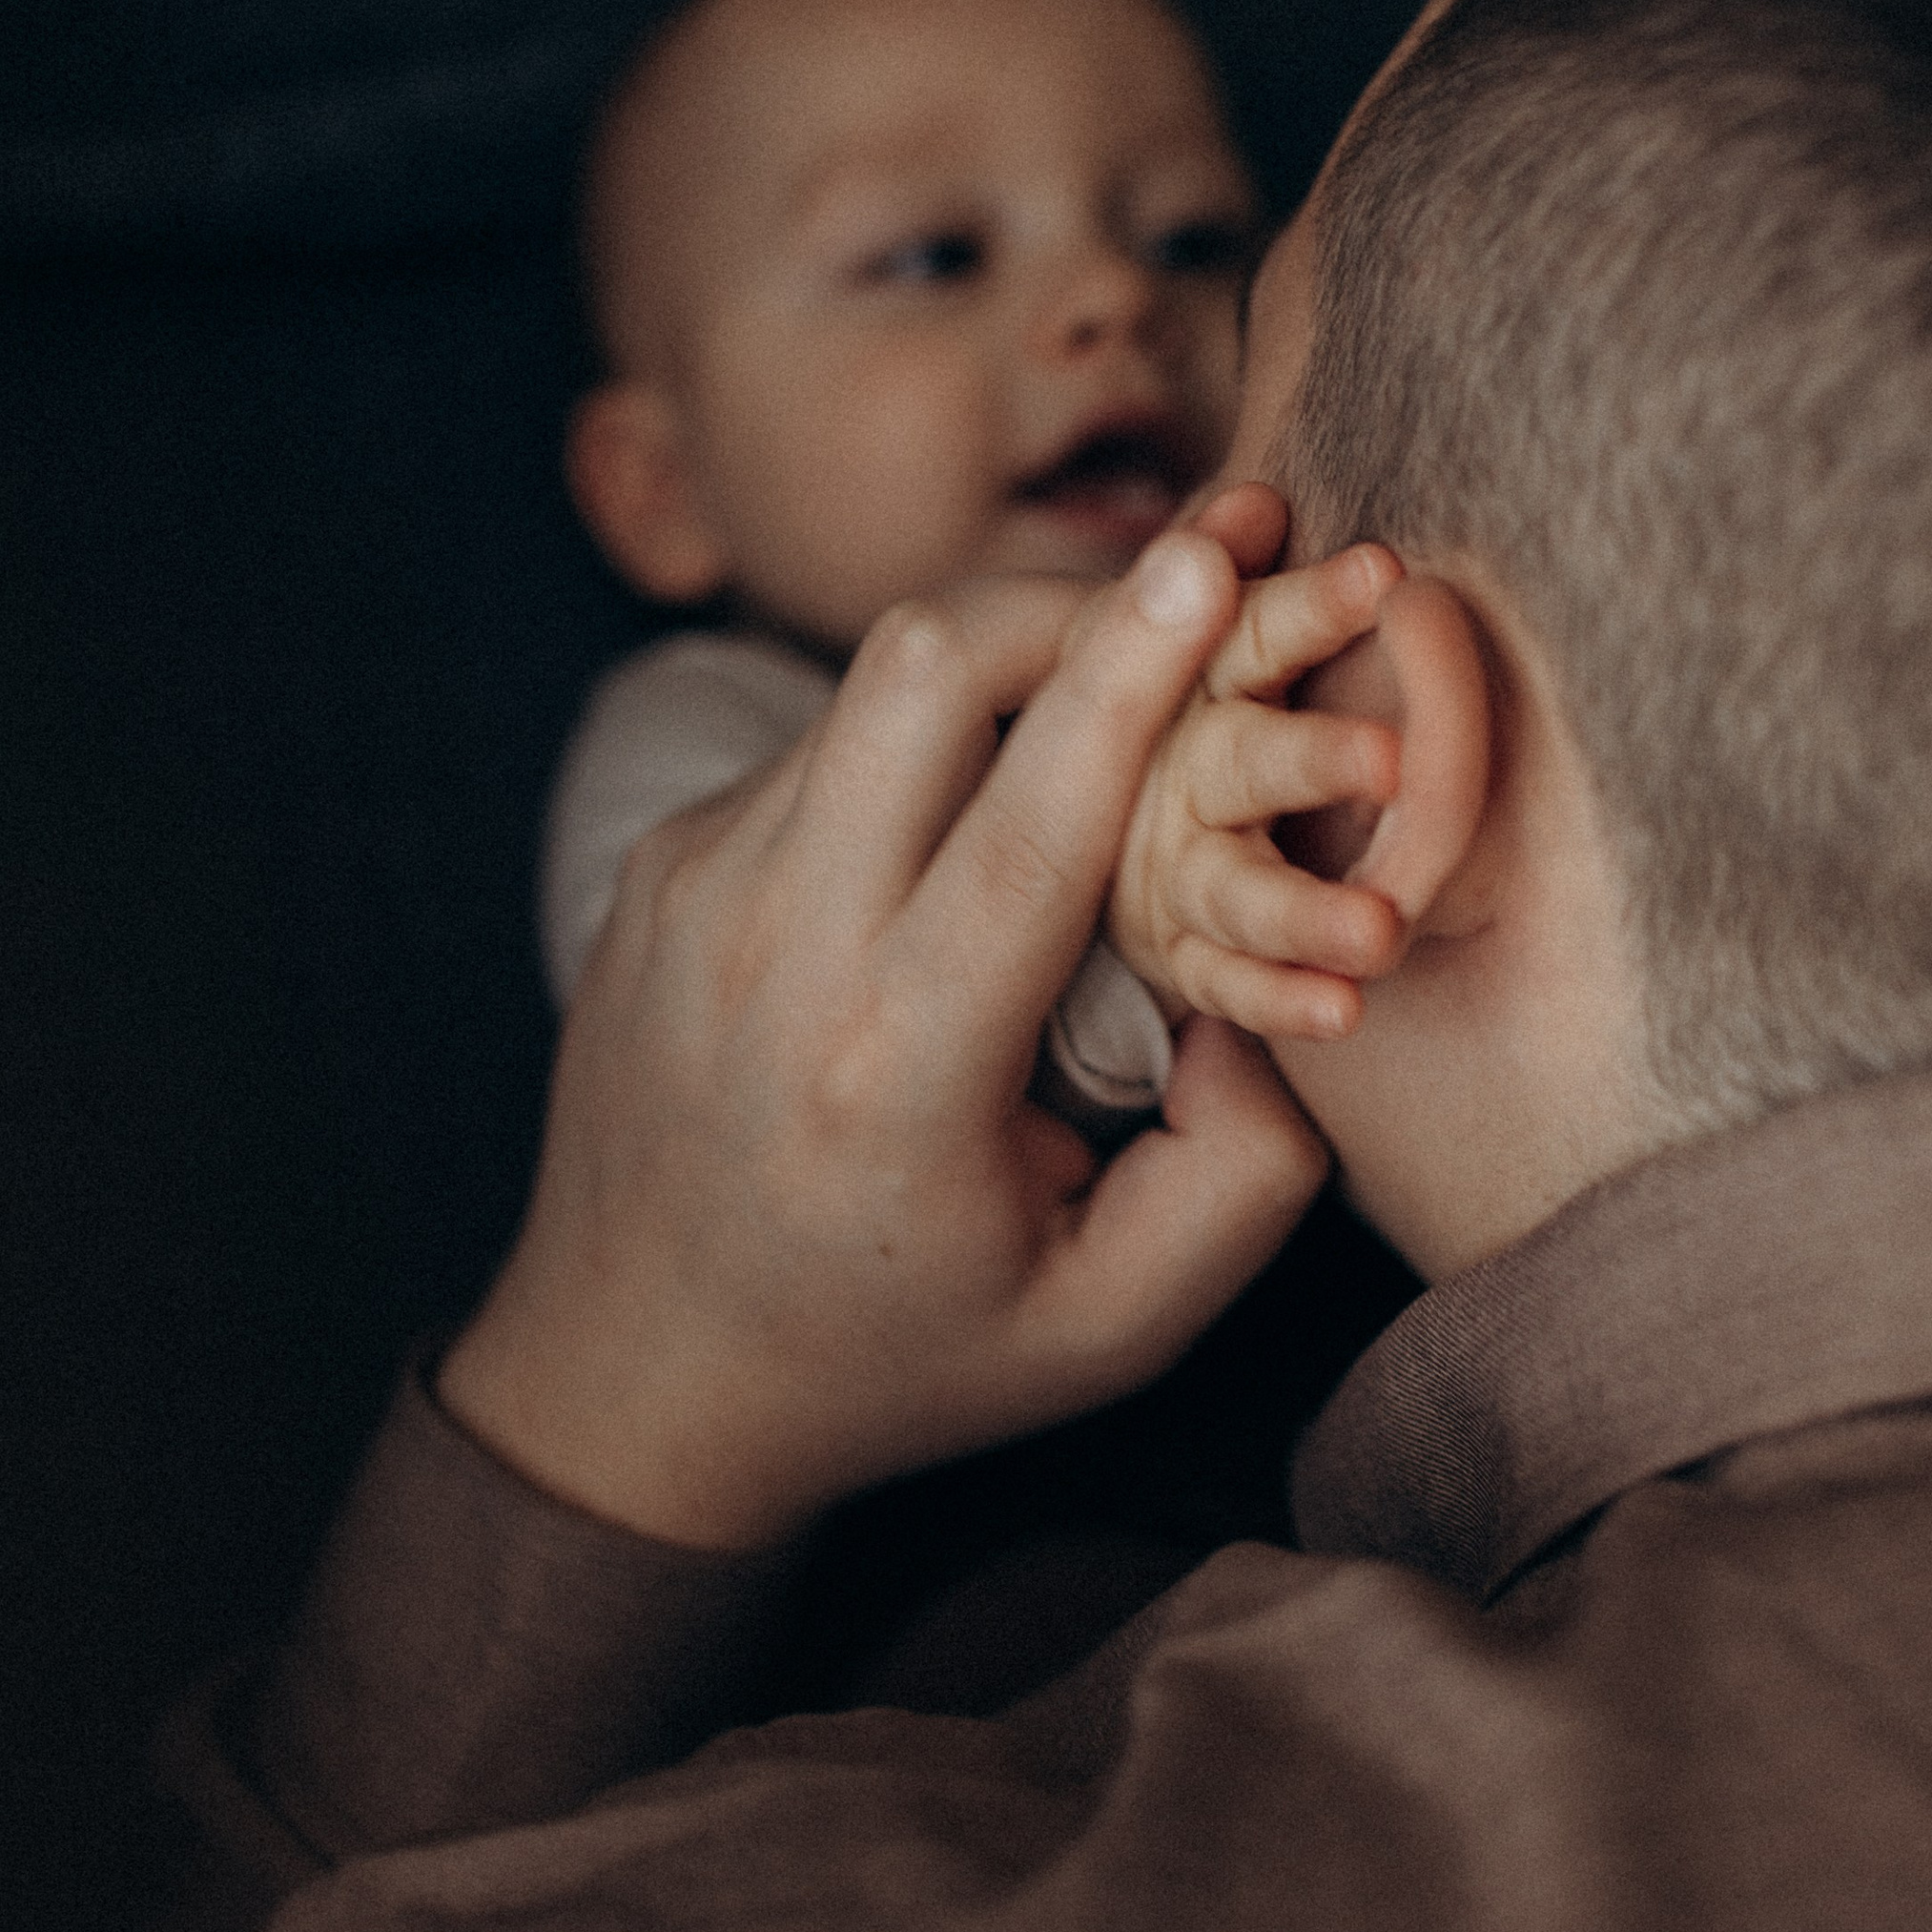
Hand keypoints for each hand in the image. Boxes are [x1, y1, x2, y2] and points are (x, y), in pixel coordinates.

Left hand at [439, 531, 1328, 1546]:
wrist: (633, 1375)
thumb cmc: (903, 1357)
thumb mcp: (1107, 1326)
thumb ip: (1243, 1176)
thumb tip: (1299, 995)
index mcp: (899, 1072)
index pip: (1029, 824)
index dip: (1128, 674)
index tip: (1211, 556)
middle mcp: (776, 955)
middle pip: (922, 669)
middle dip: (1069, 602)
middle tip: (1184, 594)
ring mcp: (694, 893)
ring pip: (867, 689)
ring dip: (1001, 671)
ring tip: (1098, 701)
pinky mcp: (657, 866)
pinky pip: (816, 749)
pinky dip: (917, 750)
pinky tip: (968, 821)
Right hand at [1111, 536, 1410, 1039]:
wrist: (1058, 837)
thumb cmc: (1174, 708)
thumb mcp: (1195, 641)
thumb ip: (1228, 575)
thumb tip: (1257, 497)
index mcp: (1185, 683)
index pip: (1249, 635)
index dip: (1311, 605)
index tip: (1385, 573)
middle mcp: (1169, 777)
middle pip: (1236, 761)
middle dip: (1308, 759)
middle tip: (1388, 761)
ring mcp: (1167, 874)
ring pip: (1233, 892)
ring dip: (1305, 911)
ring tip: (1382, 931)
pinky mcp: (1180, 955)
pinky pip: (1229, 986)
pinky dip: (1281, 998)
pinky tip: (1343, 1009)